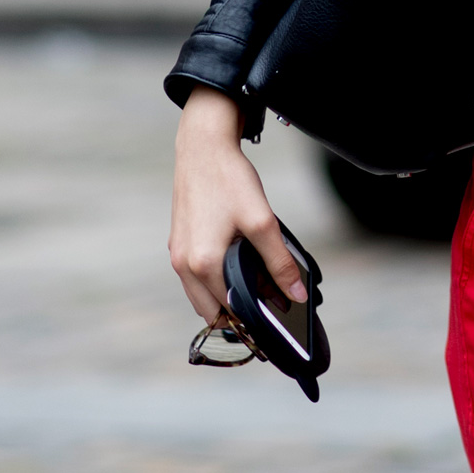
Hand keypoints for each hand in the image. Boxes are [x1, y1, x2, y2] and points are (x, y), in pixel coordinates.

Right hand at [169, 86, 304, 326]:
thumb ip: (279, 262)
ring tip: (257, 289)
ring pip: (201, 296)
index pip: (229, 311)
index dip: (253, 322)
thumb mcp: (262, 221)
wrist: (203, 147)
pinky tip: (238, 268)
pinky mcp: (178, 244)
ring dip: (225, 299)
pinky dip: (215, 282)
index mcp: (202, 264)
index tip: (276, 325)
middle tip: (269, 308)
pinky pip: (195, 278)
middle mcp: (184, 265)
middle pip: (211, 311)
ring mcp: (178, 255)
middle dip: (238, 315)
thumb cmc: (229, 180)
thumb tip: (295, 294)